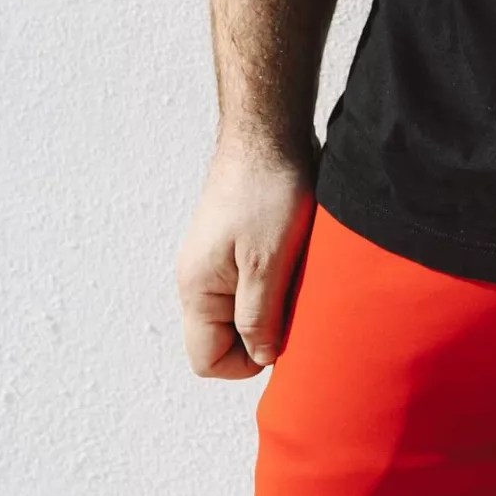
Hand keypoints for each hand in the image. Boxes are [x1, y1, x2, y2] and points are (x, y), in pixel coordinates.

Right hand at [175, 141, 315, 378]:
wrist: (269, 132)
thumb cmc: (267, 192)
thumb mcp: (267, 262)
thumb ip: (258, 317)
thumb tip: (260, 359)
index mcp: (196, 291)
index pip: (206, 360)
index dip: (246, 362)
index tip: (284, 337)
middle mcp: (197, 280)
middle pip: (224, 337)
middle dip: (263, 333)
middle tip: (299, 305)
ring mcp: (215, 259)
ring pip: (241, 308)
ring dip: (274, 305)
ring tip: (300, 276)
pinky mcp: (235, 241)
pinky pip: (251, 281)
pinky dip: (276, 281)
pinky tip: (299, 259)